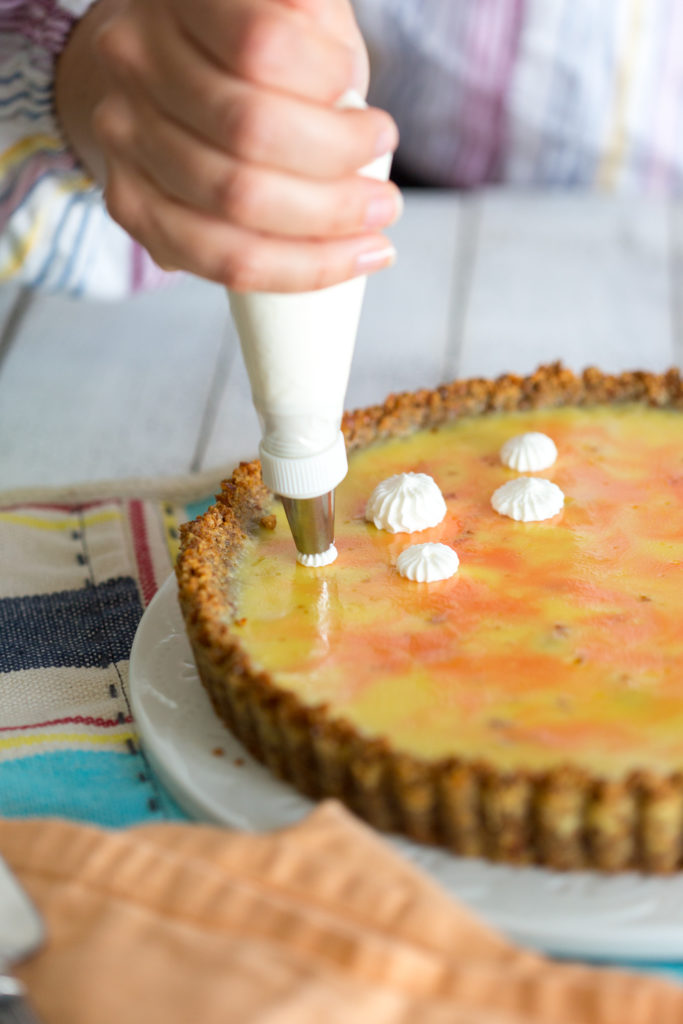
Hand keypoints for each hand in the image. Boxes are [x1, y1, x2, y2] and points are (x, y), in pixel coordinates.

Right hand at [55, 0, 400, 291]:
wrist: (152, 75)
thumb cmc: (241, 42)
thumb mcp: (285, 6)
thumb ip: (313, 23)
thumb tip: (346, 85)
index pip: (261, 43)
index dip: (328, 80)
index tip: (369, 108)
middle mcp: (134, 59)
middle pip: (249, 130)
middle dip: (338, 170)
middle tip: (388, 196)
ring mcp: (122, 135)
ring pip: (234, 203)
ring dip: (325, 226)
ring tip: (374, 226)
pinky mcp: (127, 201)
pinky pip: (216, 258)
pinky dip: (293, 269)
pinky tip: (344, 260)